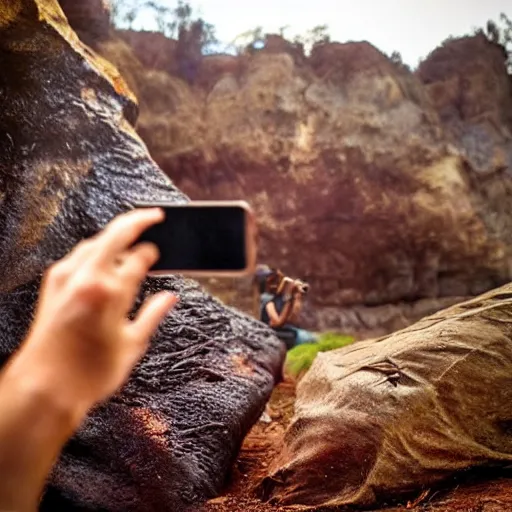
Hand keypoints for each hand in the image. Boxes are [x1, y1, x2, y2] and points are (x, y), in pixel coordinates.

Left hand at [16, 208, 177, 412]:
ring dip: (114, 236)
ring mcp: (66, 279)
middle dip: (138, 220)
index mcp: (111, 293)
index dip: (152, 254)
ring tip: (129, 237)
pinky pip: (79, 255)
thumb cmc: (86, 374)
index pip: (139, 258)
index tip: (158, 254)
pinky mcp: (53, 284)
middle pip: (116, 234)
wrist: (43, 388)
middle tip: (154, 215)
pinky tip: (103, 258)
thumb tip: (169, 298)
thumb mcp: (132, 345)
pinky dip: (95, 250)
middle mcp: (86, 278)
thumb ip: (153, 315)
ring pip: (95, 242)